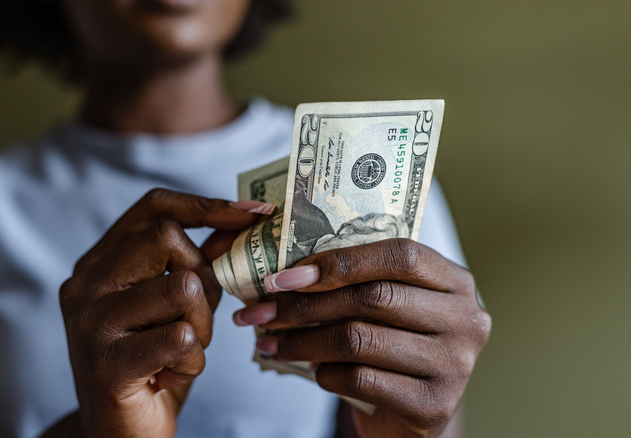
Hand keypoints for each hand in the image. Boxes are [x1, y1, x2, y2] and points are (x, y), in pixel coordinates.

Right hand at [59, 189, 268, 437]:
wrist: (119, 434)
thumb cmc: (153, 363)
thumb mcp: (176, 307)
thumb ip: (197, 265)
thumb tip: (239, 220)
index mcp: (98, 263)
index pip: (152, 206)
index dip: (206, 204)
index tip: (253, 213)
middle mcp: (84, 283)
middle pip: (167, 238)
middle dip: (203, 278)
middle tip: (196, 317)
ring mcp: (90, 322)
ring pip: (181, 288)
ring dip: (202, 325)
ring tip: (184, 350)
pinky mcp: (106, 362)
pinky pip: (182, 338)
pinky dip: (194, 360)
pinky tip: (172, 374)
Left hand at [233, 238, 490, 437]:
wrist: (416, 412)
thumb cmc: (393, 345)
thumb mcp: (388, 307)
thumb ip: (356, 283)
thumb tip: (282, 274)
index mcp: (456, 282)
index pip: (400, 255)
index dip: (339, 262)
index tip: (285, 276)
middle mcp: (466, 320)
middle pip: (375, 297)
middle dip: (307, 305)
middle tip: (261, 313)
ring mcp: (455, 365)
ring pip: (361, 340)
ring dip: (304, 341)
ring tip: (272, 343)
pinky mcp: (434, 405)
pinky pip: (362, 380)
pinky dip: (326, 374)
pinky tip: (313, 371)